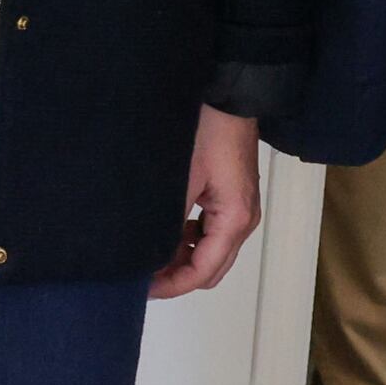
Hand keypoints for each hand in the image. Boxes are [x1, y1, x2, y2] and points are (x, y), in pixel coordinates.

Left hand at [147, 110, 262, 299]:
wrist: (227, 96)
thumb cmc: (208, 130)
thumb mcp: (181, 181)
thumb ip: (169, 223)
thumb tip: (152, 254)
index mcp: (234, 220)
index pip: (202, 272)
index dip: (171, 285)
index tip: (143, 288)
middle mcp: (244, 221)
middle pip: (211, 269)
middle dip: (177, 276)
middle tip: (142, 275)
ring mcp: (242, 210)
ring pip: (212, 252)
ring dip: (184, 258)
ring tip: (150, 253)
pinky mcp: (234, 198)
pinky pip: (213, 233)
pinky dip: (191, 240)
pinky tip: (168, 230)